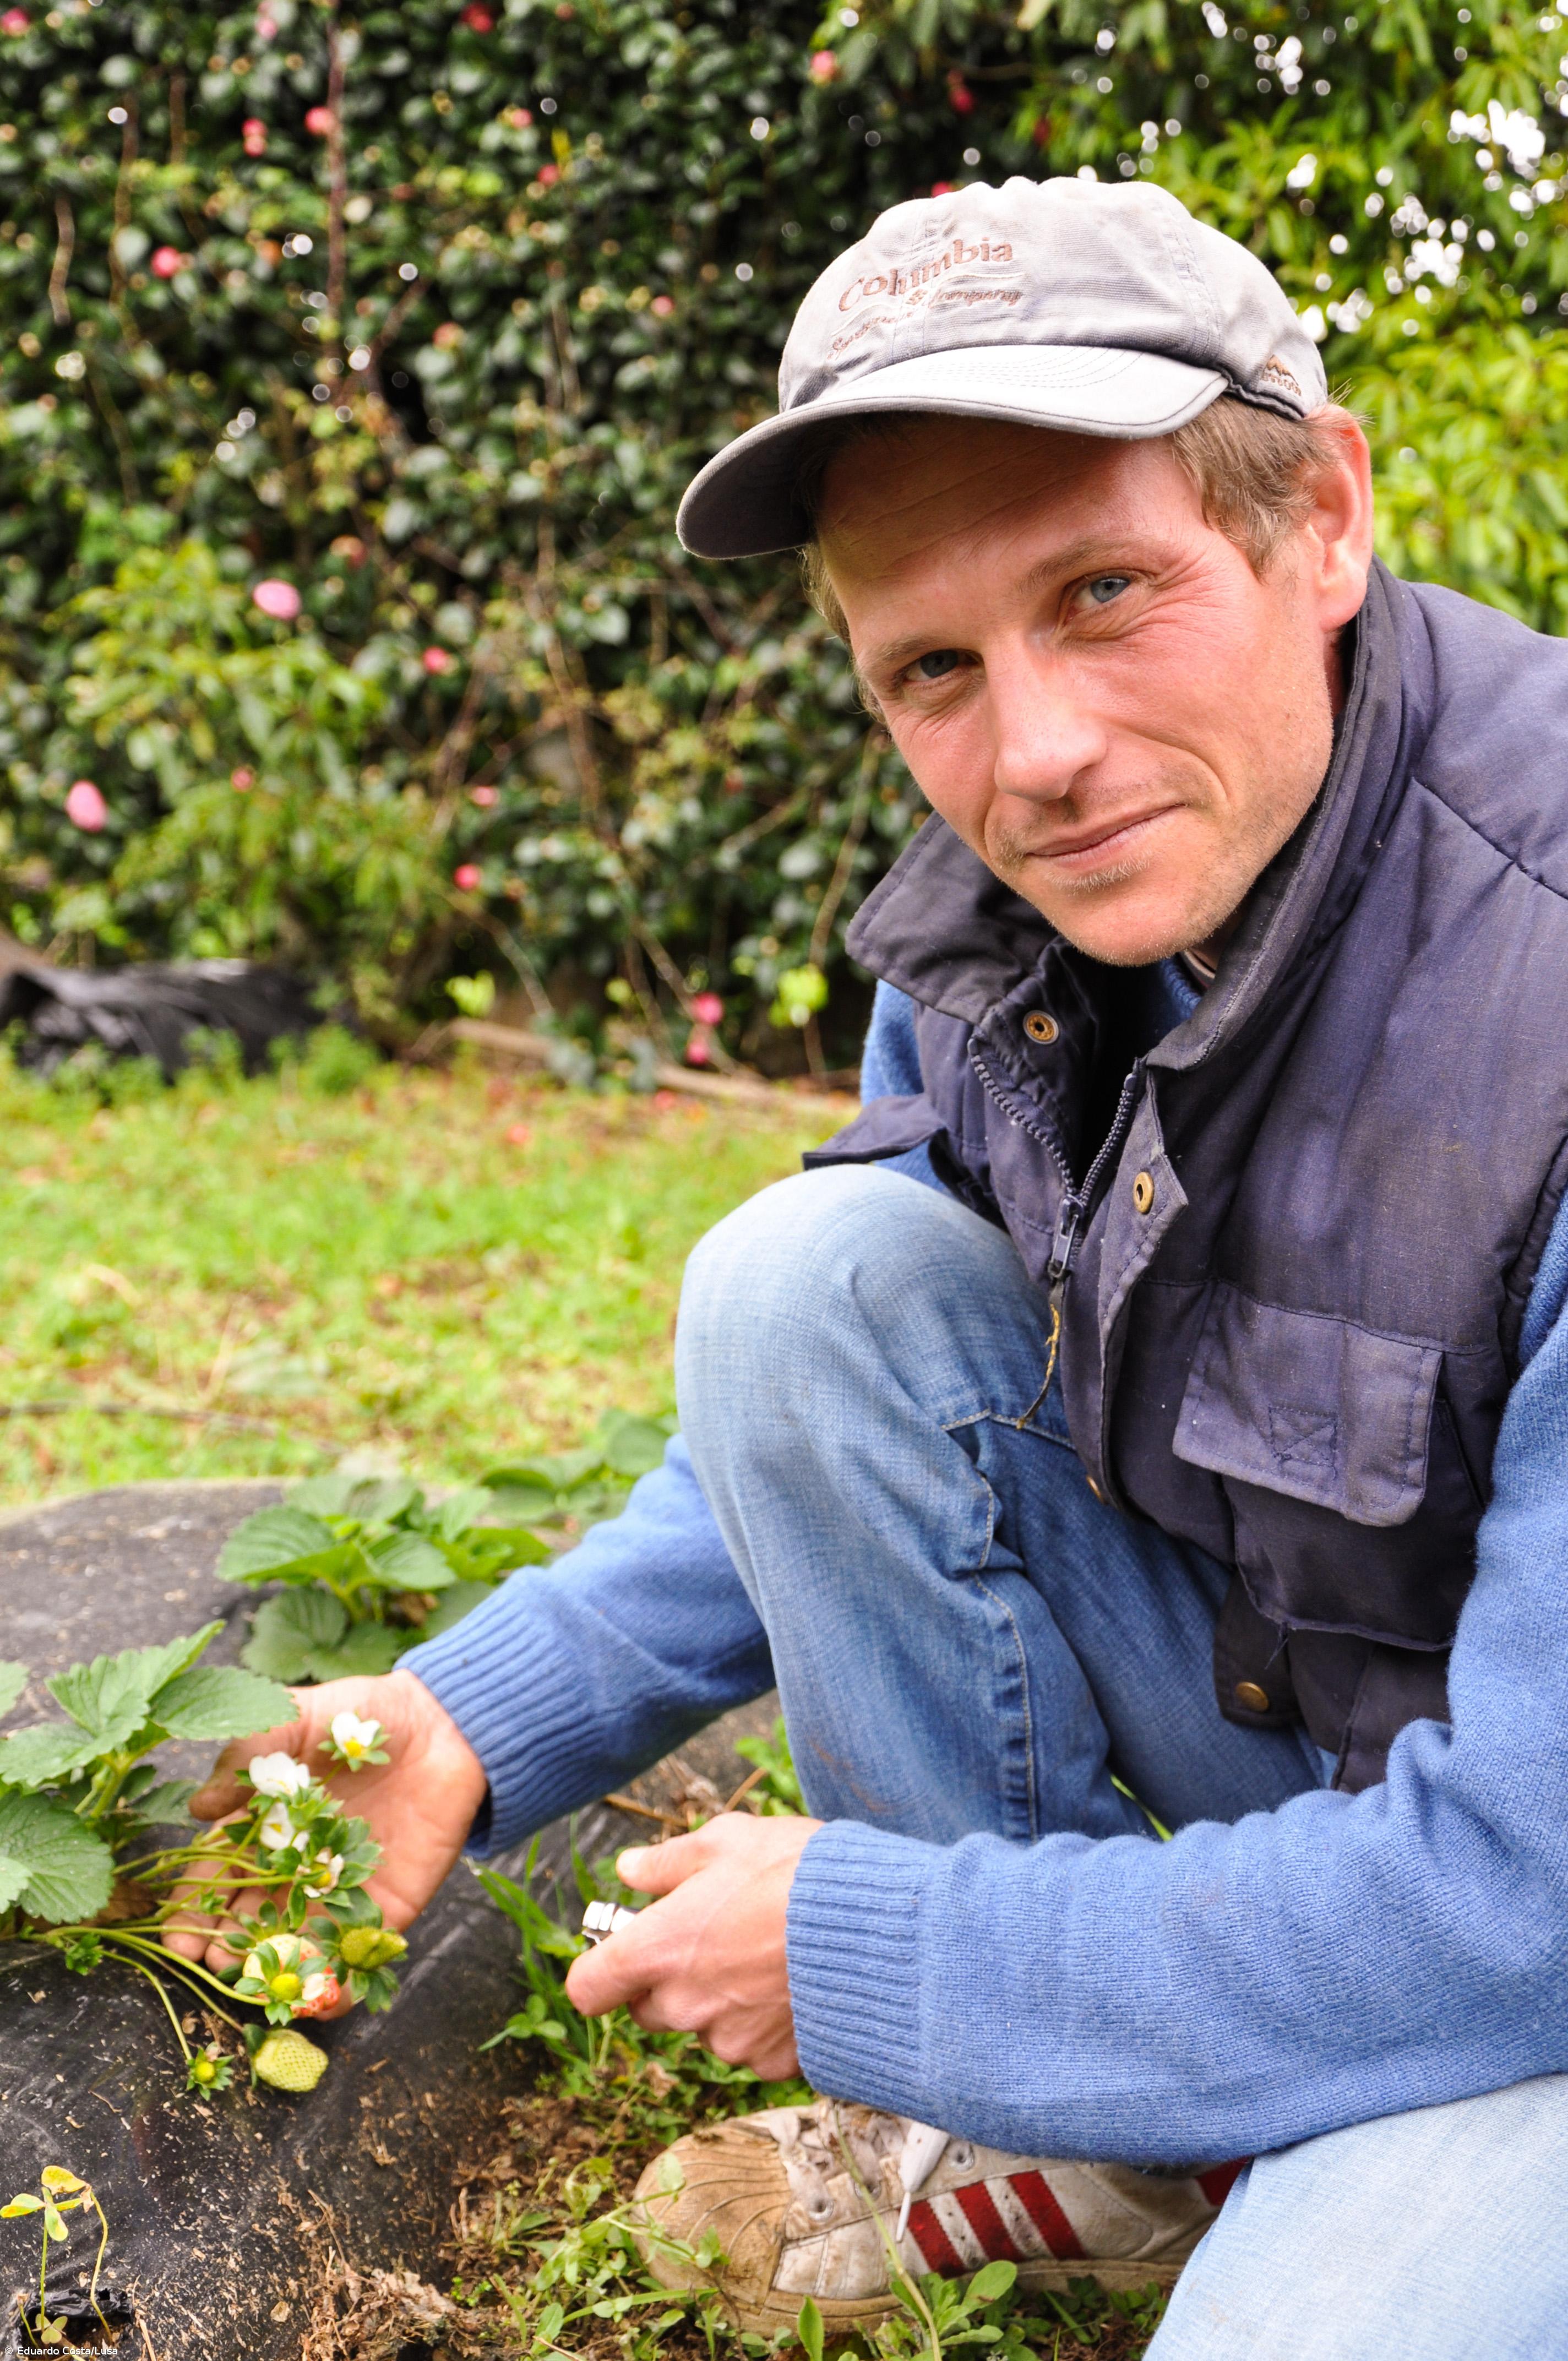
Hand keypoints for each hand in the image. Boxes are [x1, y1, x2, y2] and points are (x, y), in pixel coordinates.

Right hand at [161, 1669, 487, 2017]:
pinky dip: (339, 1984)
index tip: (177, 1938)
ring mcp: (340, 1891)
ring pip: (296, 1943)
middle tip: (209, 1965)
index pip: (218, 1877)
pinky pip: (357, 1954)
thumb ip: (245, 1756)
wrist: (441, 1723)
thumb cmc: (359, 1714)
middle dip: (226, 1946)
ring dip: (273, 1970)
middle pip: (250, 1918)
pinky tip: (321, 2001)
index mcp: (264, 1827)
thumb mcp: (295, 1719)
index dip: (194, 1909)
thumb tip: (199, 1806)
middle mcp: (296, 1867)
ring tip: (253, 1985)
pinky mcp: (386, 1907)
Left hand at [564, 1811, 821, 2079]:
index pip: (589, 1987)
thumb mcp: (727, 1841)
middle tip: (716, 1937)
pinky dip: (767, 2024)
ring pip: (705, 2027)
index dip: (601, 1969)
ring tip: (769, 1953)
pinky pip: (755, 2047)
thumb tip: (629, 1869)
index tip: (624, 1948)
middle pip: (649, 2008)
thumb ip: (667, 1861)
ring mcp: (730, 2040)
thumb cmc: (797, 1873)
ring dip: (722, 2001)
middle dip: (670, 1979)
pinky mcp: (773, 2062)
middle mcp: (684, 2005)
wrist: (878, 1926)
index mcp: (659, 1949)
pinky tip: (796, 1982)